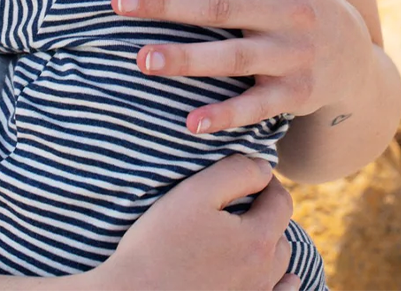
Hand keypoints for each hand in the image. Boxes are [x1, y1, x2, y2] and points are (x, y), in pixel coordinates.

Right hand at [94, 156, 297, 290]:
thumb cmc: (161, 242)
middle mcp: (263, 274)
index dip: (266, 180)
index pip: (281, 200)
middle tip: (241, 200)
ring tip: (250, 230)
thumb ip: (236, 173)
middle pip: (281, 233)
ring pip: (278, 266)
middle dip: (267, 212)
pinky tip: (286, 280)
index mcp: (257, 240)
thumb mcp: (195, 193)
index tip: (247, 172)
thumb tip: (264, 167)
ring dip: (270, 244)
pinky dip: (284, 285)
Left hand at [111, 0, 371, 132]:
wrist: (358, 62)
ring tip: (140, 58)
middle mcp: (291, 9)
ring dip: (187, 59)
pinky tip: (188, 123)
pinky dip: (226, 116)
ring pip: (235, 57)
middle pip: (220, 5)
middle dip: (167, 2)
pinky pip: (256, 107)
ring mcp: (294, 55)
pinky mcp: (294, 95)